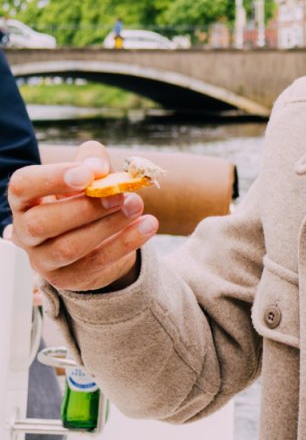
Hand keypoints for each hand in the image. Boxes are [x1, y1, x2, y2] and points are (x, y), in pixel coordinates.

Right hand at [9, 140, 158, 292]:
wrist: (99, 235)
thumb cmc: (87, 195)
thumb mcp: (89, 172)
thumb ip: (92, 161)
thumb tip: (98, 169)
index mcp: (26, 200)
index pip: (22, 187)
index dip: (52, 179)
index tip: (86, 175)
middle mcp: (26, 232)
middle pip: (42, 223)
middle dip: (84, 208)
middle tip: (119, 194)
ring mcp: (44, 259)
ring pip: (68, 247)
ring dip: (108, 225)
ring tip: (136, 205)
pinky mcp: (68, 278)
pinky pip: (96, 263)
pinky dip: (125, 243)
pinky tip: (148, 225)